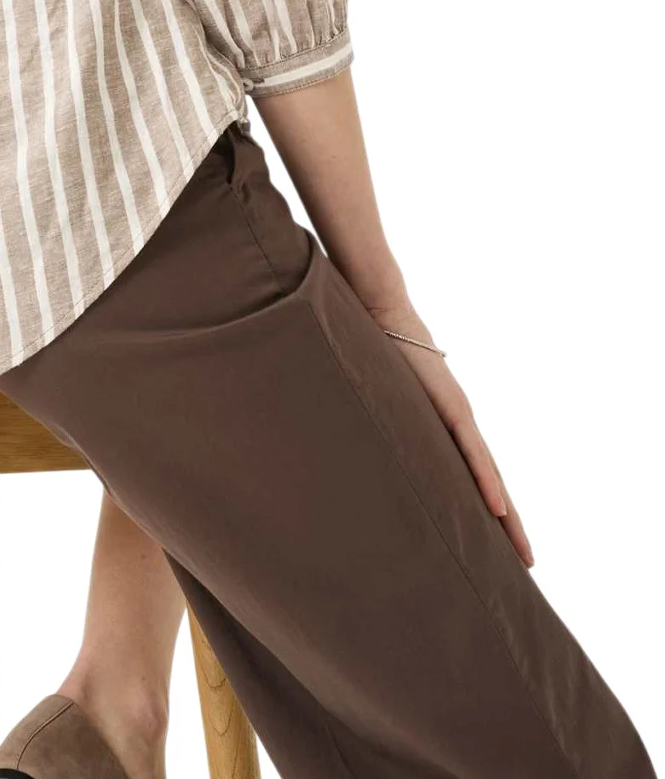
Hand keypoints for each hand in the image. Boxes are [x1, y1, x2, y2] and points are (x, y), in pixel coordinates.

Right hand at [366, 299, 534, 569]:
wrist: (380, 311)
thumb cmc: (372, 349)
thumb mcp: (377, 400)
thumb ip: (376, 423)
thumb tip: (353, 447)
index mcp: (440, 428)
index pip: (470, 478)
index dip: (485, 511)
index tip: (496, 547)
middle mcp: (458, 426)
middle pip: (490, 487)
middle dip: (509, 529)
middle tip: (524, 566)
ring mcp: (458, 417)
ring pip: (490, 478)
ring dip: (509, 520)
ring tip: (522, 555)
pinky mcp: (451, 408)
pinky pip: (472, 455)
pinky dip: (487, 484)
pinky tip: (500, 512)